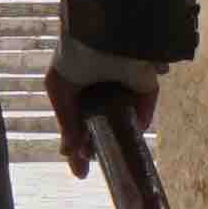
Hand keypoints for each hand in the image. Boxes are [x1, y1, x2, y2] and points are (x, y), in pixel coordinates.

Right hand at [44, 45, 163, 181]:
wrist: (101, 35)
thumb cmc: (74, 58)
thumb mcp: (61, 91)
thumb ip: (67, 125)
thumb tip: (68, 154)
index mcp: (81, 89)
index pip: (79, 124)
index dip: (78, 147)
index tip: (81, 173)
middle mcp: (103, 91)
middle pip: (102, 126)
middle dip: (98, 145)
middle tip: (95, 163)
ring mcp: (125, 90)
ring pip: (124, 121)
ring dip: (119, 139)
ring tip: (113, 158)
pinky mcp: (146, 87)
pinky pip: (145, 108)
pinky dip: (140, 121)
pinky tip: (132, 139)